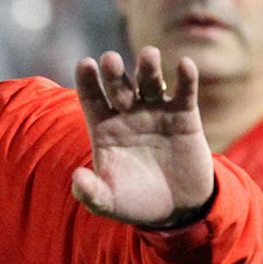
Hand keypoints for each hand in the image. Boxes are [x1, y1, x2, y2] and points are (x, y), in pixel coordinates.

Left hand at [72, 47, 214, 226]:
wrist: (177, 209)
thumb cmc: (136, 201)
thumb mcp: (109, 203)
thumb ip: (91, 192)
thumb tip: (76, 177)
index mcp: (104, 128)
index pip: (91, 98)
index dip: (87, 81)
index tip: (84, 64)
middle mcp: (127, 114)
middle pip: (118, 86)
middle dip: (114, 72)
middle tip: (110, 59)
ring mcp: (156, 111)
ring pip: (149, 82)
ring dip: (148, 67)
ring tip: (148, 55)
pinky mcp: (184, 116)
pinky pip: (184, 92)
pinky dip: (186, 78)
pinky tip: (185, 64)